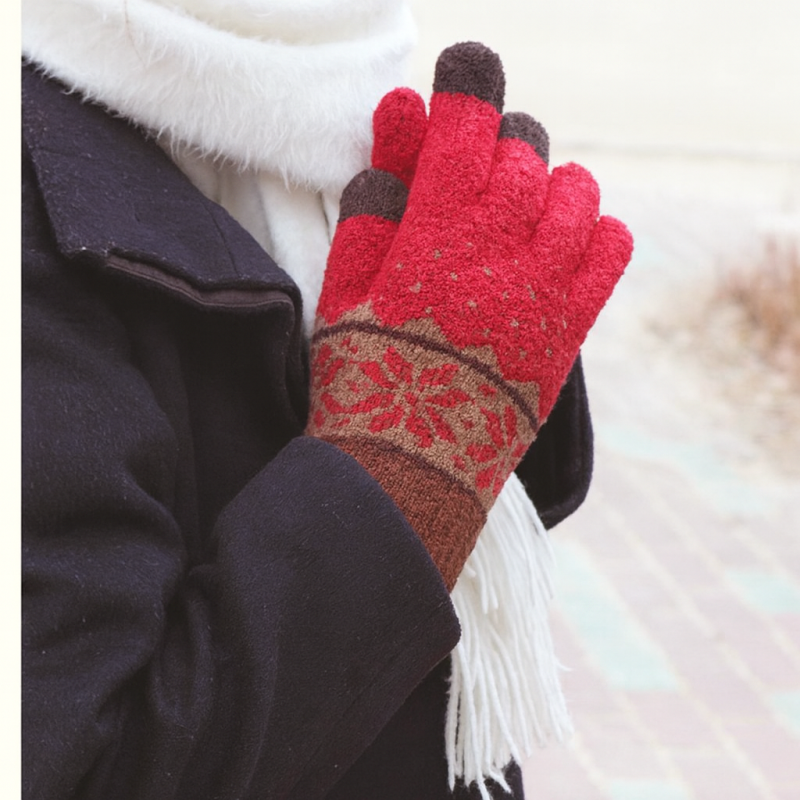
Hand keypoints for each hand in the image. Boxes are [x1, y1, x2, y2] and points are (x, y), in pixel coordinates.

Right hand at [307, 43, 632, 588]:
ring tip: (523, 196)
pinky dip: (597, 229)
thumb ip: (371, 213)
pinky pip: (609, 255)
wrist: (410, 480)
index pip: (463, 137)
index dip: (465, 90)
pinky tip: (569, 236)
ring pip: (574, 196)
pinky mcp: (568, 335)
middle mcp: (499, 260)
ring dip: (548, 180)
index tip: (462, 66)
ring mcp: (543, 297)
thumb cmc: (363, 390)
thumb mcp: (343, 300)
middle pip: (523, 157)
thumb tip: (395, 138)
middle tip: (479, 154)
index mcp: (434, 245)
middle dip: (500, 140)